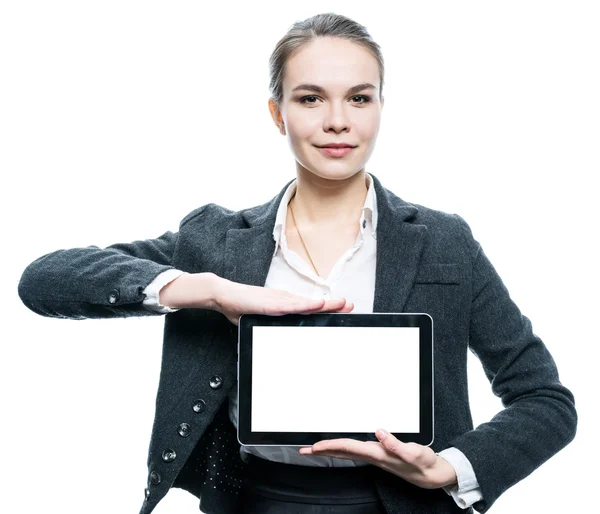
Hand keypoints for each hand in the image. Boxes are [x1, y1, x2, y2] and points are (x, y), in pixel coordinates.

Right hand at [212, 276, 353, 325]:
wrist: (224, 296)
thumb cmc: (241, 308)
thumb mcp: (261, 320)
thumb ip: (272, 326)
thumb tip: (277, 336)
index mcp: (284, 304)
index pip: (309, 307)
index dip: (326, 308)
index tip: (342, 310)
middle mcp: (285, 300)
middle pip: (313, 304)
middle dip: (332, 305)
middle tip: (350, 305)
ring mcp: (279, 300)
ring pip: (307, 303)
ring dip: (325, 304)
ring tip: (341, 304)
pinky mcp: (271, 303)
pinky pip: (292, 305)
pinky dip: (306, 305)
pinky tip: (318, 304)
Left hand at [298, 429, 457, 489]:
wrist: (430, 474)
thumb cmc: (422, 463)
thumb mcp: (414, 452)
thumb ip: (396, 443)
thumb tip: (380, 433)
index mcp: (377, 454)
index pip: (348, 448)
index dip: (330, 446)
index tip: (314, 445)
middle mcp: (372, 455)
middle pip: (341, 452)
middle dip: (321, 451)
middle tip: (302, 450)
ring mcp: (373, 456)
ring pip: (345, 452)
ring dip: (328, 450)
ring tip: (313, 448)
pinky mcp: (377, 454)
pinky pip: (353, 450)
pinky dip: (341, 447)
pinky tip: (337, 446)